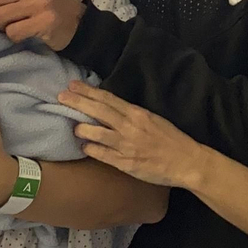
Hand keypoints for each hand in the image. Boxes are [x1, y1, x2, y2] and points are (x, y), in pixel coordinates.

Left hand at [59, 81, 207, 188]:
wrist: (186, 161)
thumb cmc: (171, 139)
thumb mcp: (153, 120)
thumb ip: (132, 115)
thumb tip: (111, 109)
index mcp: (137, 113)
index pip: (108, 99)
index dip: (88, 91)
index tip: (73, 85)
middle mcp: (129, 126)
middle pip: (98, 111)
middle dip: (77, 102)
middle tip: (61, 96)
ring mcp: (125, 145)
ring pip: (95, 133)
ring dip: (81, 128)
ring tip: (74, 126)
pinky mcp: (125, 162)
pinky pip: (101, 154)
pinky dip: (90, 148)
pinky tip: (84, 146)